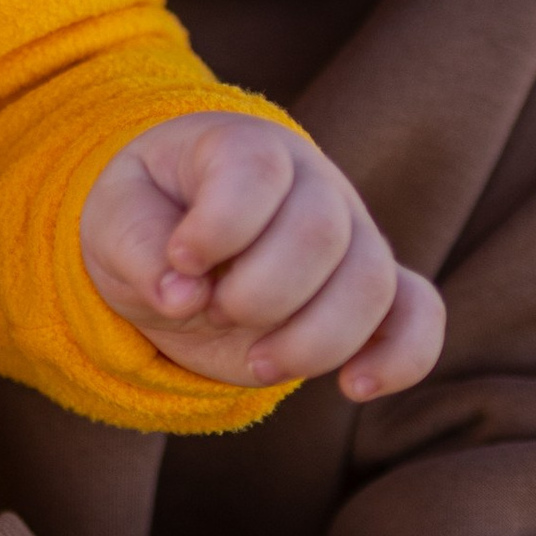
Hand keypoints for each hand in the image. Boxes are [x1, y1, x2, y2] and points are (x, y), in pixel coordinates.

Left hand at [78, 112, 444, 400]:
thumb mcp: (116, 218)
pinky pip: (419, 316)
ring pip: (371, 284)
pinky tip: (355, 387)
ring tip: (256, 361)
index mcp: (248, 147)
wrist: (184, 241)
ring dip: (310, 341)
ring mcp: (354, 237)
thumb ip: (137, 247)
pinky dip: (402, 358)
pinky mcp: (372, 295)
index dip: (217, 228)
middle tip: (211, 310)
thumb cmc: (151, 217)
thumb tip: (179, 294)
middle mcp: (314, 184)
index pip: (257, 174)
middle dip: (257, 294)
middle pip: (320, 233)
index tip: (180, 259)